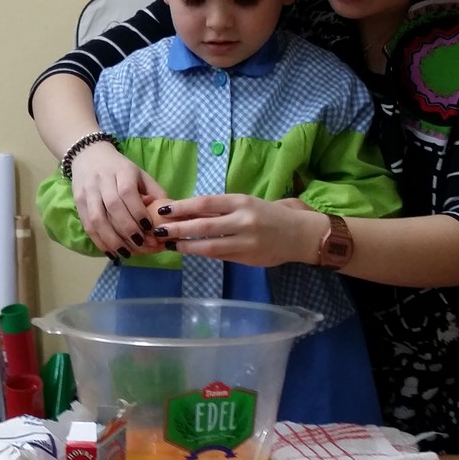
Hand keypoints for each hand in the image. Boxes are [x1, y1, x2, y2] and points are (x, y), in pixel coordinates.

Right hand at [69, 141, 170, 257]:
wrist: (88, 155)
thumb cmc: (120, 169)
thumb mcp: (140, 174)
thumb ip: (155, 192)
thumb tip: (167, 215)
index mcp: (121, 171)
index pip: (127, 193)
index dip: (138, 212)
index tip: (149, 228)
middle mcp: (102, 180)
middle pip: (112, 207)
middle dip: (127, 229)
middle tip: (140, 244)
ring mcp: (87, 192)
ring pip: (97, 218)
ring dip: (112, 239)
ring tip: (125, 253)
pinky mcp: (78, 202)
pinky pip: (87, 224)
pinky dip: (99, 240)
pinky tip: (111, 251)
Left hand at [151, 194, 328, 267]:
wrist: (300, 234)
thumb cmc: (270, 215)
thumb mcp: (247, 203)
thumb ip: (222, 208)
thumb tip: (188, 210)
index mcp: (241, 201)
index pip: (205, 202)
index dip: (182, 206)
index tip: (163, 209)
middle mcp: (243, 220)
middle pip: (203, 225)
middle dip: (177, 228)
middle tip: (157, 230)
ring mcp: (245, 241)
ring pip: (208, 245)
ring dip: (185, 245)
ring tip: (169, 244)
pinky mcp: (247, 258)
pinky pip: (219, 255)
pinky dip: (201, 253)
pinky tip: (188, 251)